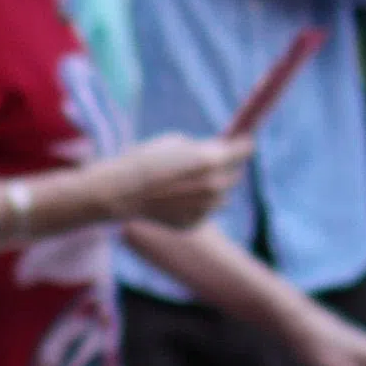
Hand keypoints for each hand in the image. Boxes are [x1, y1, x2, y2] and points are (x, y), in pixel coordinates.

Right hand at [89, 130, 252, 228]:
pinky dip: (196, 205)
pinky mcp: (195, 223)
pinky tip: (174, 199)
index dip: (243, 145)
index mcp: (212, 161)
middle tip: (211, 163)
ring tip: (186, 183)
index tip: (244, 143)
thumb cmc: (146, 159)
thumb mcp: (176, 142)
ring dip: (212, 188)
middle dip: (227, 167)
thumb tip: (218, 152)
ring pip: (222, 196)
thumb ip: (202, 148)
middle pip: (235, 175)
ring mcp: (206, 208)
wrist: (122, 191)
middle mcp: (215, 186)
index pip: (244, 150)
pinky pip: (204, 211)